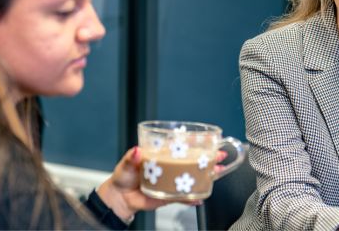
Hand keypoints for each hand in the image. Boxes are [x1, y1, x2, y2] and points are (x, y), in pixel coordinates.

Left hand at [97, 147, 228, 221]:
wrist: (119, 197)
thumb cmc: (124, 176)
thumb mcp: (127, 163)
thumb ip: (132, 158)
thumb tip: (137, 151)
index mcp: (162, 156)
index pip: (181, 147)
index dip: (196, 143)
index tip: (208, 140)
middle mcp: (170, 167)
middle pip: (192, 161)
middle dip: (208, 158)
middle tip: (219, 156)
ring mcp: (171, 181)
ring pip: (192, 178)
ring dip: (205, 176)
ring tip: (216, 173)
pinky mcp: (169, 195)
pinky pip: (183, 197)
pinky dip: (192, 198)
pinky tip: (200, 197)